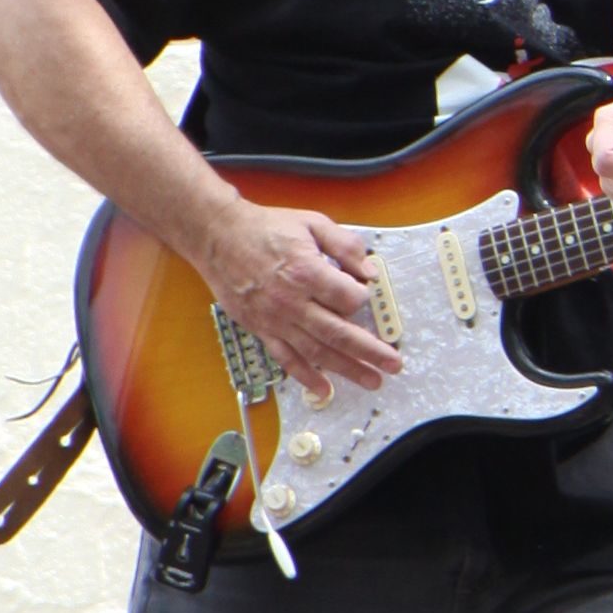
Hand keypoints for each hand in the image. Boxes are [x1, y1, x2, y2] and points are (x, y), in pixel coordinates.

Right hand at [205, 204, 392, 397]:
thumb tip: (369, 272)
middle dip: (370, 351)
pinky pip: (287, 359)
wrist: (219, 237)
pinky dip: (306, 377)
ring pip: (317, 351)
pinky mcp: (262, 329)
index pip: (349, 298)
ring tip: (372, 380)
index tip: (365, 292)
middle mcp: (291, 301)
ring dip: (347, 368)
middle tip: (393, 364)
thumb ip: (345, 245)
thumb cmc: (265, 228)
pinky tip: (324, 389)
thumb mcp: (312, 223)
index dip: (363, 296)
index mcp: (306, 272)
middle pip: (339, 333)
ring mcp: (276, 319)